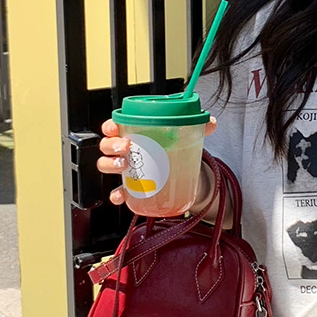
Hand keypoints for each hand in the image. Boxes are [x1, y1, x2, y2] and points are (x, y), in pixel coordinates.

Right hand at [97, 115, 217, 205]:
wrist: (180, 173)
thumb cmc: (172, 149)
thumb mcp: (183, 136)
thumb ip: (196, 127)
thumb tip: (210, 121)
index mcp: (132, 133)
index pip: (113, 126)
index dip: (110, 126)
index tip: (115, 127)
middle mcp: (124, 151)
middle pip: (107, 145)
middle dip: (112, 145)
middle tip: (127, 147)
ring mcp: (125, 171)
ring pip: (106, 165)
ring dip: (110, 164)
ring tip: (124, 165)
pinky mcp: (129, 189)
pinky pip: (117, 192)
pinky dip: (116, 194)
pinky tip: (122, 195)